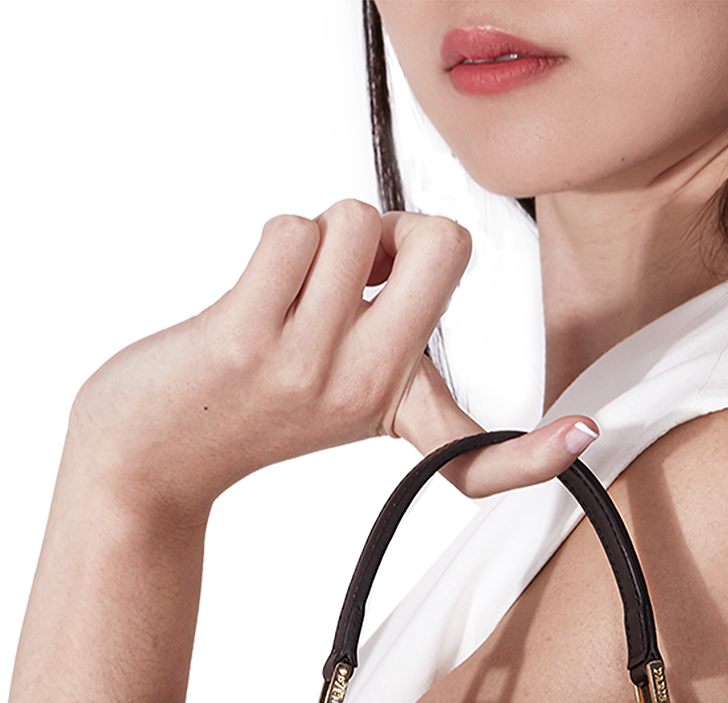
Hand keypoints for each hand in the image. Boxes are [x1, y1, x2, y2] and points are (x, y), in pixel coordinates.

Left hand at [66, 199, 597, 522]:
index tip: (582, 439)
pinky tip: (260, 289)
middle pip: (442, 245)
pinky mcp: (250, 342)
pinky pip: (296, 233)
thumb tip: (409, 239)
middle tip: (355, 276)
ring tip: (294, 286)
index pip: (478, 454)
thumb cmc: (234, 403)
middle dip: (399, 227)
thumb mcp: (333, 382)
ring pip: (360, 222)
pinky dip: (279, 239)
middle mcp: (362, 393)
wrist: (146, 454)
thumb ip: (389, 316)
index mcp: (393, 410)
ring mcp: (309, 370)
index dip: (536, 451)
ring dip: (325, 231)